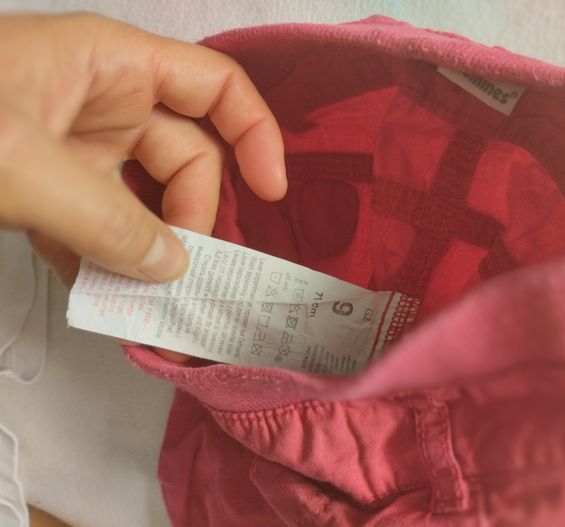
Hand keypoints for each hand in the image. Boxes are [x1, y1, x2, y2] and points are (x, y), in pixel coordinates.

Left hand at [0, 12, 285, 285]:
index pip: (217, 87)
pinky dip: (104, 259)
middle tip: (177, 272)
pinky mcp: (49, 184)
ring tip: (142, 297)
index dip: (255, 134)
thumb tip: (171, 267)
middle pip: (189, 158)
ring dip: (148, 250)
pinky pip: (99, 223)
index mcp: (114, 66)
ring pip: (146, 199)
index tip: (270, 193)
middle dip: (191, 216)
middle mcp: (106, 102)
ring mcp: (77, 145)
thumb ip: (104, 222)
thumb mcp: (21, 166)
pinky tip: (98, 290)